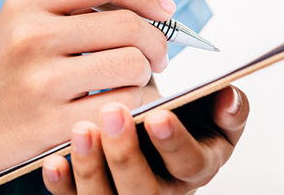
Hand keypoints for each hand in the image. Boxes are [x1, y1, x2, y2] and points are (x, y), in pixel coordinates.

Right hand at [0, 0, 175, 182]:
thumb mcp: (19, 23)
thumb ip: (72, 7)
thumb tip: (142, 4)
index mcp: (27, 3)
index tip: (163, 11)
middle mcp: (32, 35)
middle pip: (128, 24)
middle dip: (157, 42)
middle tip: (155, 56)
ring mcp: (41, 80)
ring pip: (132, 64)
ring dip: (146, 75)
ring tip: (134, 81)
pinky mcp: (50, 123)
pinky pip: (122, 105)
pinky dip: (134, 105)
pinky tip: (121, 105)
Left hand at [41, 85, 248, 194]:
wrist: (153, 129)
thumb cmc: (179, 116)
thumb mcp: (209, 112)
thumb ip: (224, 107)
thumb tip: (228, 98)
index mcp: (195, 167)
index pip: (190, 164)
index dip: (175, 143)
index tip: (159, 115)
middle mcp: (162, 191)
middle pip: (145, 190)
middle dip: (127, 154)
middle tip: (112, 112)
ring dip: (91, 167)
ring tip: (81, 130)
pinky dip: (63, 184)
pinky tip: (54, 161)